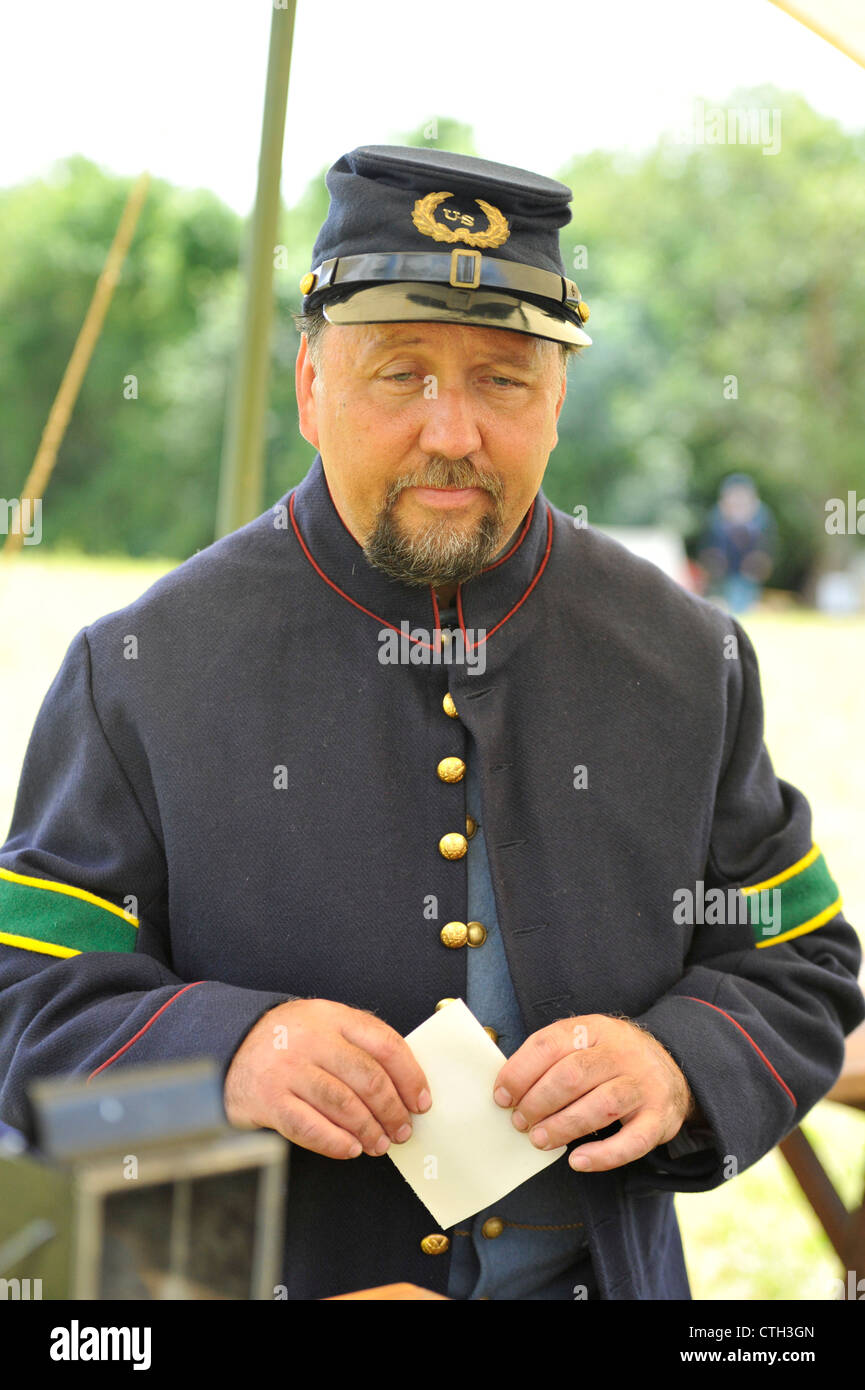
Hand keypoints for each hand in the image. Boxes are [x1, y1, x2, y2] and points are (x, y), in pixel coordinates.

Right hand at [223, 998, 430, 1160]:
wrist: (230, 1046)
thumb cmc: (289, 1041)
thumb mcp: (324, 1024)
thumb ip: (360, 1044)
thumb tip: (405, 1086)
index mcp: (333, 1016)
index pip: (385, 1044)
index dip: (411, 1077)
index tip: (421, 1102)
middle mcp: (312, 1039)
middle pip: (368, 1078)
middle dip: (392, 1110)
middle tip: (402, 1130)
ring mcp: (288, 1068)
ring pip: (343, 1104)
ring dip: (369, 1130)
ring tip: (380, 1143)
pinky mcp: (269, 1099)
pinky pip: (309, 1126)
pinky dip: (336, 1142)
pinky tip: (351, 1149)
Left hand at [493, 1014, 696, 1171]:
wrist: (673, 1068)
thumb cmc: (612, 1060)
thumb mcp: (584, 1041)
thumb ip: (551, 1058)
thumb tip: (507, 1090)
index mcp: (594, 1028)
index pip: (549, 1044)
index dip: (520, 1072)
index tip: (502, 1096)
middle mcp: (620, 1052)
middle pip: (572, 1075)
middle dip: (537, 1102)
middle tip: (520, 1122)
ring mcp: (642, 1084)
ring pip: (600, 1105)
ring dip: (563, 1126)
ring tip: (539, 1140)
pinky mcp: (659, 1117)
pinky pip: (633, 1140)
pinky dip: (603, 1155)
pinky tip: (578, 1161)